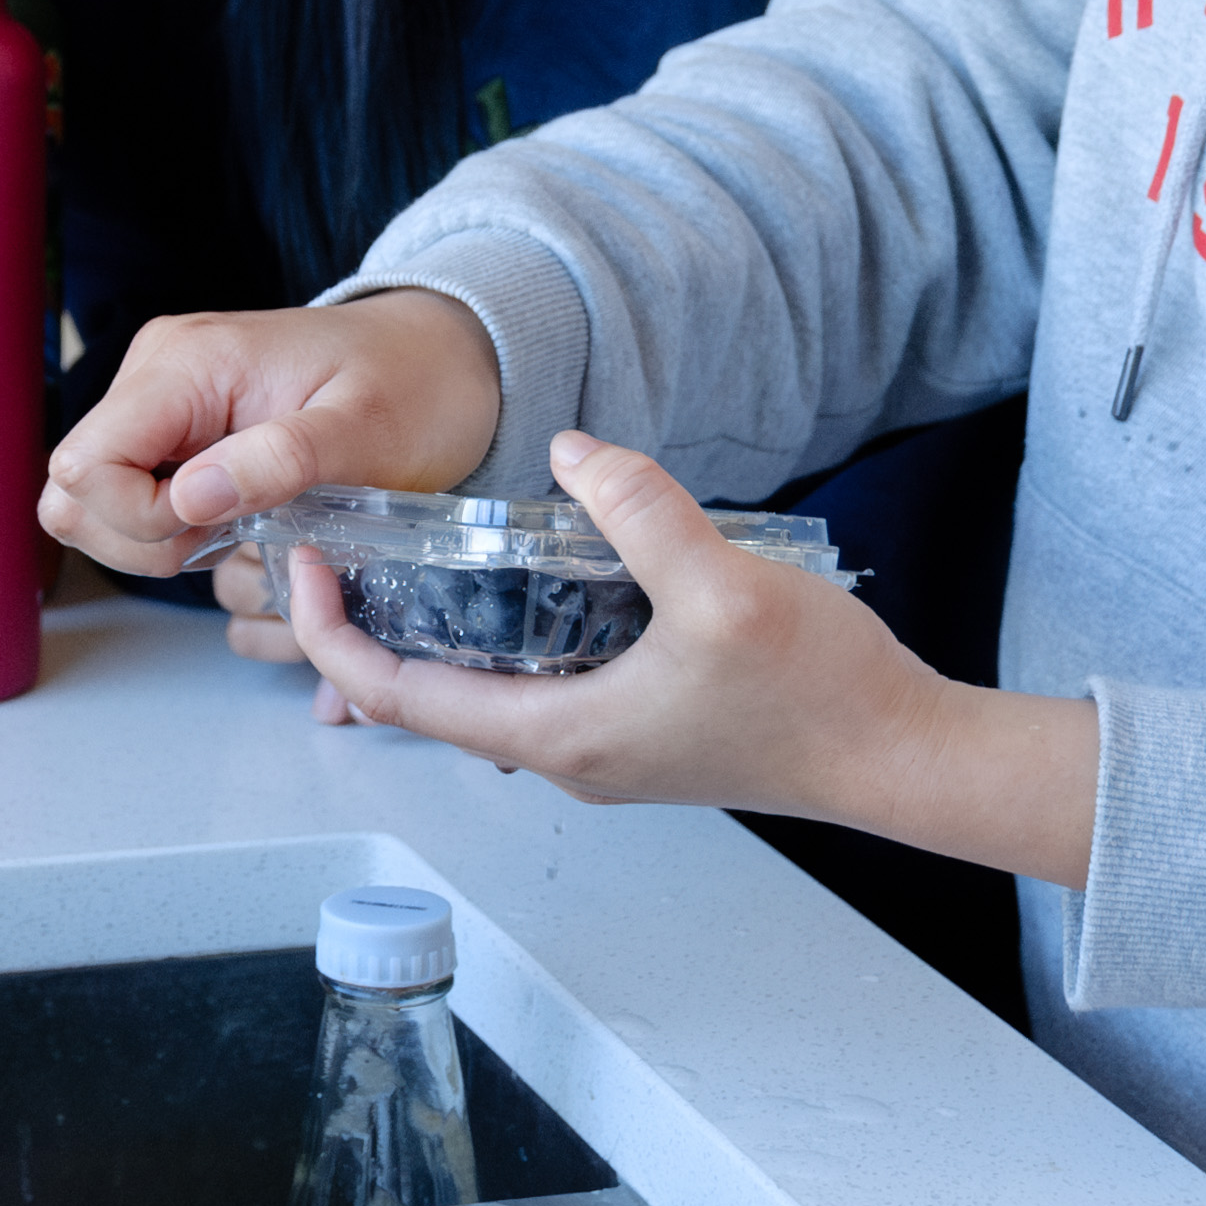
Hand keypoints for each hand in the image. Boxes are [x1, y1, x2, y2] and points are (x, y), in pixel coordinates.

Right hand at [38, 292, 502, 577]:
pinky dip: (186, 539)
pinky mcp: (183, 439)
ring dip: (168, 548)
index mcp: (186, 363)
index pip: (85, 465)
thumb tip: (188, 499)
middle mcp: (158, 379)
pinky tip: (248, 526)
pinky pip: (142, 510)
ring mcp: (166, 410)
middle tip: (232, 539)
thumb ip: (279, 459)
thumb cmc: (415, 384)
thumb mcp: (365, 429)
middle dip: (144, 544)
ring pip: (99, 514)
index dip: (137, 520)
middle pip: (74, 496)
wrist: (445, 355)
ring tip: (250, 531)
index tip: (217, 529)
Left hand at [246, 434, 1102, 878]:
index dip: (334, 635)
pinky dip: (499, 640)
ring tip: (407, 558)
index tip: (305, 564)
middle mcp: (569, 754)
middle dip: (369, 630)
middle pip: (428, 700)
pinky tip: (518, 583)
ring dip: (433, 636)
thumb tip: (572, 450)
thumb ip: (640, 513)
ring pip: (483, 695)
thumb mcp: (723, 585)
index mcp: (561, 735)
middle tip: (342, 548)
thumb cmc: (819, 693)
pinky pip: (537, 688)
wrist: (901, 755)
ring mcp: (605, 748)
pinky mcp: (642, 730)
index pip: (401, 698)